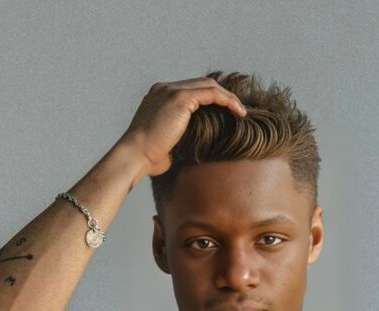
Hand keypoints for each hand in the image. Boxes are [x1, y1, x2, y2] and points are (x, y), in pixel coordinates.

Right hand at [120, 76, 247, 177]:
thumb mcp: (165, 142)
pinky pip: (211, 93)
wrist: (136, 155)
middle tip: (237, 111)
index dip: (209, 100)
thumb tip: (195, 143)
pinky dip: (227, 101)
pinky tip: (238, 113)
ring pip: (209, 85)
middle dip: (222, 96)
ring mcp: (172, 91)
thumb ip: (179, 134)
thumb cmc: (148, 158)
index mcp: (159, 96)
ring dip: (228, 98)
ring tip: (242, 113)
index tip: (224, 114)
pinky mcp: (180, 98)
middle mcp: (165, 89)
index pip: (190, 91)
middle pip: (201, 84)